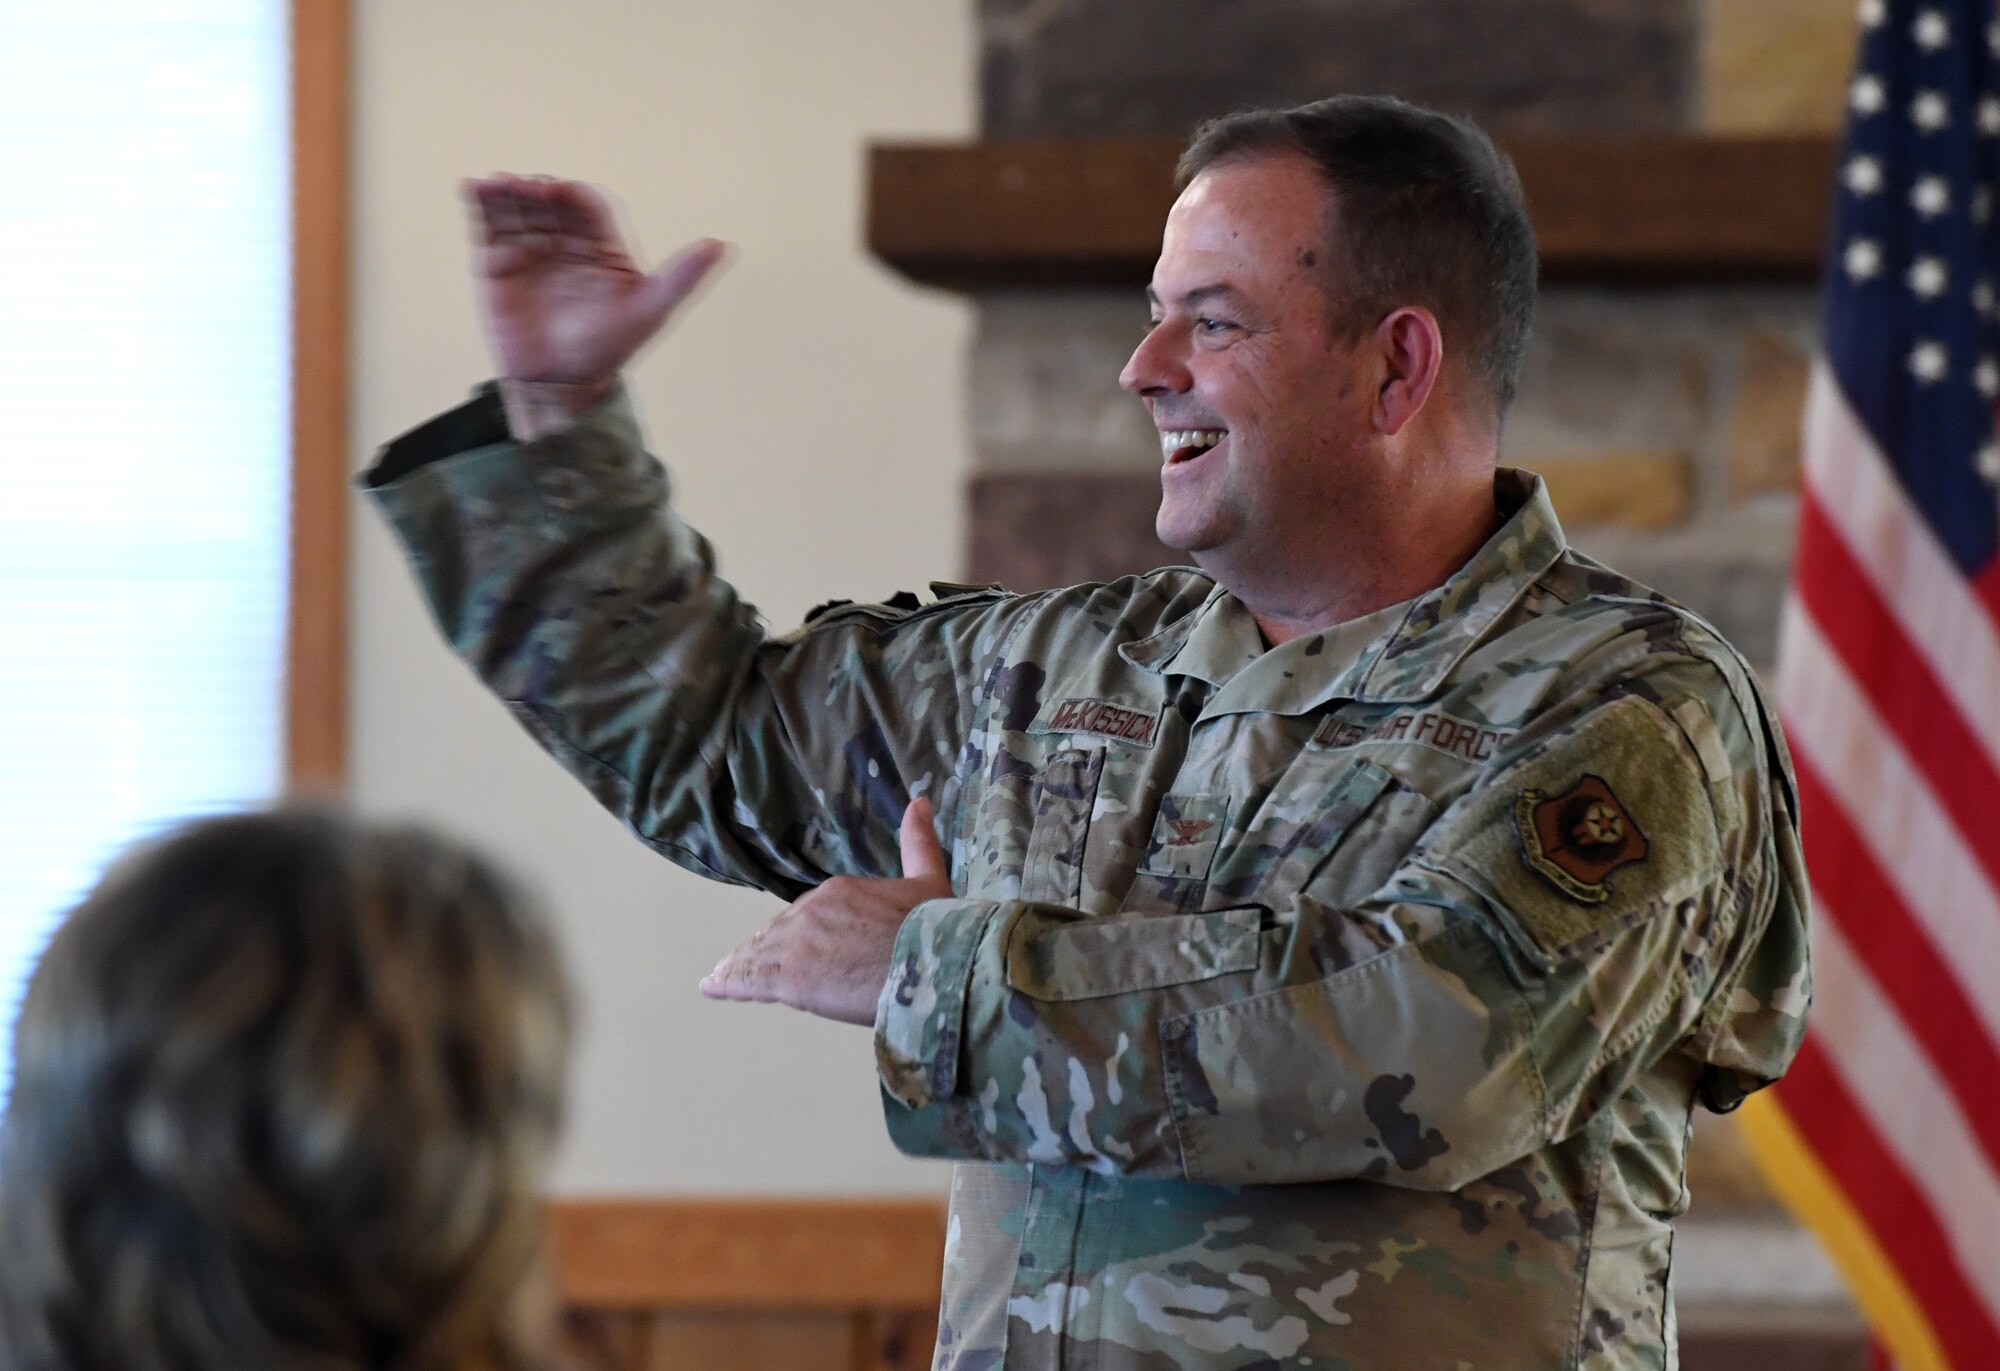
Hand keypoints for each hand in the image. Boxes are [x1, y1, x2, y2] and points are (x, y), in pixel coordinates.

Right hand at [463, 175, 726, 438]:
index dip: (574, 195)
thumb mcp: (650, 312)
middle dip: (537, 190)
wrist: (560, 385)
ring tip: (495, 184)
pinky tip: (472, 186)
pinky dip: (479, 203)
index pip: (587, 207)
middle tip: (525, 187)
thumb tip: (721, 245)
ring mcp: (529, 250)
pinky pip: (487, 226)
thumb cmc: (609, 348)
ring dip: (506, 191)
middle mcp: (565, 242)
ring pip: (517, 208)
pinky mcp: (496, 262)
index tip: (558, 191)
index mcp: (601, 247)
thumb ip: (682, 278)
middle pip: (549, 202)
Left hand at [701, 798, 952, 1025]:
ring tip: (722, 976)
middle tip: (746, 964)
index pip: (808, 913)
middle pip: (779, 933)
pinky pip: (749, 980)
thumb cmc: (932, 928)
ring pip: (760, 956)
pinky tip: (711, 987)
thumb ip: (918, 843)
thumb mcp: (929, 880)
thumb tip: (919, 802)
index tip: (793, 944)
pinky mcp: (788, 978)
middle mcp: (810, 912)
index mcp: (839, 891)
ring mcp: (796, 945)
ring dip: (741, 966)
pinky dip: (728, 984)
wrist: (926, 965)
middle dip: (764, 949)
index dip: (799, 931)